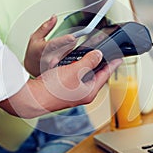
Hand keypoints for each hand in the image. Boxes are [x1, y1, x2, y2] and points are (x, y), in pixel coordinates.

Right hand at [0, 50, 122, 117]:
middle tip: (105, 55)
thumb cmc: (52, 89)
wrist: (33, 97)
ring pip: (84, 76)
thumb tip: (98, 55)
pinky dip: (76, 68)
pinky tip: (72, 62)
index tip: (119, 59)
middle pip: (96, 76)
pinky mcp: (64, 90)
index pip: (105, 75)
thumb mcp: (75, 71)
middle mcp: (82, 94)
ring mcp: (73, 93)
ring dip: (87, 65)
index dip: (112, 65)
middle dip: (100, 65)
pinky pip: (74, 76)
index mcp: (89, 92)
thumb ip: (89, 62)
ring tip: (90, 56)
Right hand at [24, 15, 76, 76]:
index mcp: (42, 49)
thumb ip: (46, 27)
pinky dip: (70, 53)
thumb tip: (54, 17)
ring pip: (69, 53)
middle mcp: (49, 58)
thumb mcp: (35, 37)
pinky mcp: (60, 68)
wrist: (32, 67)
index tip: (72, 37)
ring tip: (68, 44)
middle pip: (66, 49)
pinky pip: (69, 59)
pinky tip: (66, 51)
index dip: (64, 40)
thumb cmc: (33, 52)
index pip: (54, 44)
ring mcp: (55, 64)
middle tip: (73, 37)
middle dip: (72, 42)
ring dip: (71, 47)